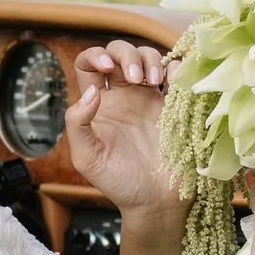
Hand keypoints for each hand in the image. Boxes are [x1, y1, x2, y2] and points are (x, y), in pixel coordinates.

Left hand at [66, 41, 183, 226]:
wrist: (156, 202)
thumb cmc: (119, 183)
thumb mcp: (87, 158)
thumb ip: (78, 124)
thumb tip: (91, 93)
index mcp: (98, 104)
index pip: (87, 65)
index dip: (94, 56)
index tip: (106, 68)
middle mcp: (123, 95)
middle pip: (119, 52)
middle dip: (126, 54)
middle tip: (135, 77)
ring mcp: (150, 98)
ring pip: (147, 56)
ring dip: (150, 59)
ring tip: (154, 81)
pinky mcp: (175, 105)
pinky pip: (176, 73)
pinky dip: (176, 66)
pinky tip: (172, 81)